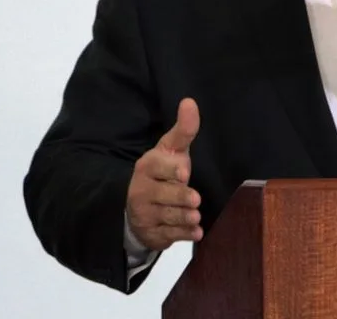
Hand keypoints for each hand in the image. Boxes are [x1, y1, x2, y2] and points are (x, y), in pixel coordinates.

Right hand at [125, 98, 203, 250]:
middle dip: (179, 197)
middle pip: (163, 195)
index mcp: (147, 166)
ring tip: (196, 217)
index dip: (170, 170)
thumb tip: (190, 101)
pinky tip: (195, 232)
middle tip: (195, 199)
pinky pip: (168, 236)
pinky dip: (182, 235)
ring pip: (166, 217)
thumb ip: (183, 130)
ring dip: (183, 218)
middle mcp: (142, 190)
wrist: (140, 205)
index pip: (157, 167)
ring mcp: (145, 214)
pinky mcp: (152, 234)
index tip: (184, 173)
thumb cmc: (164, 172)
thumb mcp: (172, 150)